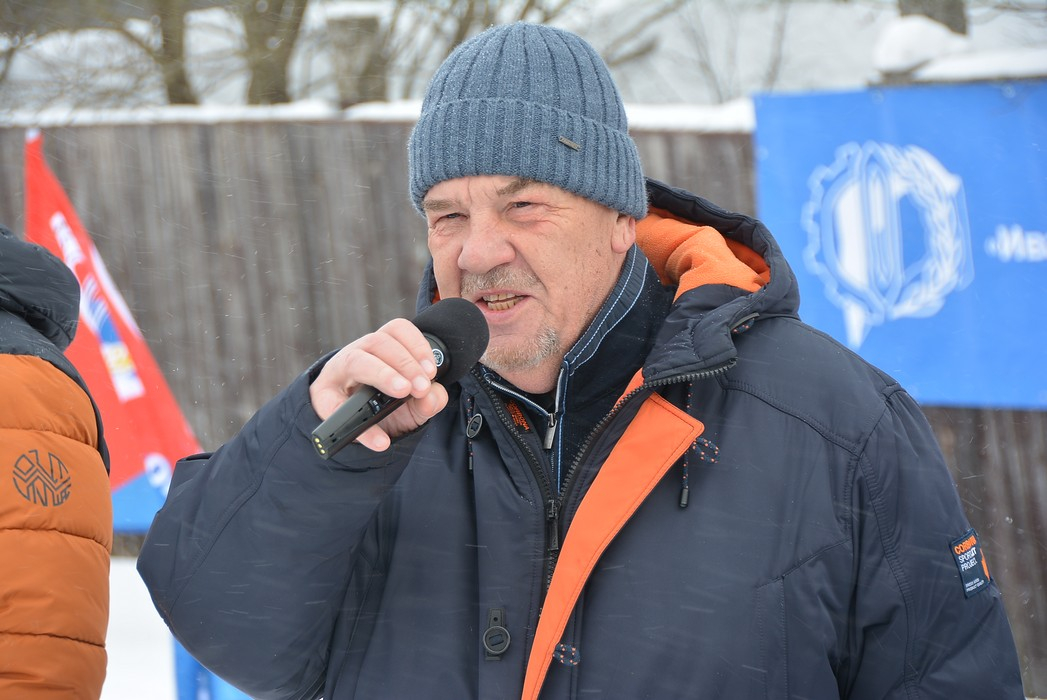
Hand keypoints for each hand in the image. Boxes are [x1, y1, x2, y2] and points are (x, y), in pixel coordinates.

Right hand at [309, 318, 449, 451]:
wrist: (351, 429)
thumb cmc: (383, 407)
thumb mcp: (412, 405)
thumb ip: (429, 400)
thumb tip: (431, 397)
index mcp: (381, 349)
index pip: (397, 330)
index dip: (417, 345)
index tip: (431, 371)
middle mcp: (358, 353)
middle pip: (378, 342)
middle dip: (405, 363)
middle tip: (420, 387)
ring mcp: (338, 372)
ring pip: (356, 360)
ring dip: (383, 374)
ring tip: (402, 392)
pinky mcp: (324, 398)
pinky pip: (336, 407)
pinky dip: (363, 428)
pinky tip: (380, 441)